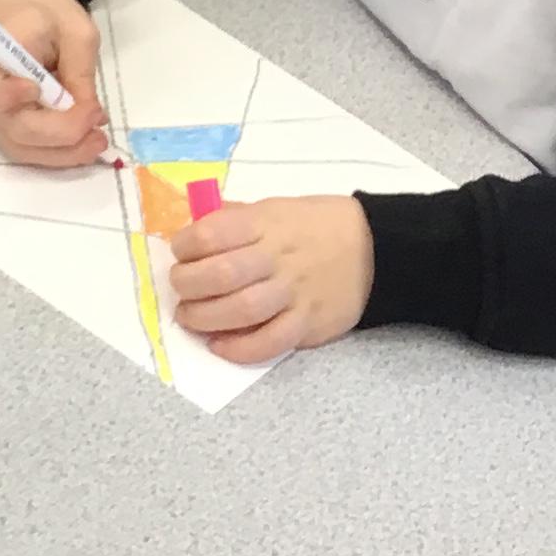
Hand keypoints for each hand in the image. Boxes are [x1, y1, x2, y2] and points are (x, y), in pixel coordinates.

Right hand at [0, 0, 108, 167]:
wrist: (29, 18)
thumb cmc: (47, 17)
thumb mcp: (74, 29)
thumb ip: (78, 67)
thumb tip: (86, 109)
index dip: (5, 93)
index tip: (36, 88)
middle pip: (13, 127)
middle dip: (59, 130)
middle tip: (95, 117)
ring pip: (23, 148)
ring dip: (64, 152)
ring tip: (99, 140)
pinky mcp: (13, 128)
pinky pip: (32, 152)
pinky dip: (62, 155)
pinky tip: (88, 145)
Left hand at [168, 193, 374, 361]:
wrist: (376, 250)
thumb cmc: (319, 225)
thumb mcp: (278, 207)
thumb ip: (237, 217)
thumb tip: (193, 228)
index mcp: (267, 223)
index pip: (212, 233)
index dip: (185, 245)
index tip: (180, 252)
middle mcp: (278, 257)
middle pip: (220, 275)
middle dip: (187, 284)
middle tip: (181, 288)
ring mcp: (294, 293)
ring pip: (241, 310)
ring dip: (205, 317)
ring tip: (191, 317)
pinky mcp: (308, 322)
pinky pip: (269, 342)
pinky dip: (239, 348)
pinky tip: (220, 345)